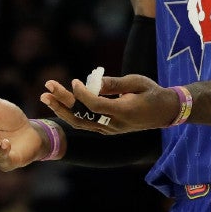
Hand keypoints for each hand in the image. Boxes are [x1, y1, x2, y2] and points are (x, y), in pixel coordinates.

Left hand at [40, 73, 179, 133]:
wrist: (164, 112)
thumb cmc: (152, 92)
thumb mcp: (137, 82)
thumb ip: (115, 83)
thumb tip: (94, 81)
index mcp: (124, 111)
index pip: (96, 106)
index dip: (82, 94)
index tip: (74, 81)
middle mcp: (114, 124)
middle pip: (82, 117)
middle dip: (62, 103)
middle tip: (47, 88)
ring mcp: (110, 129)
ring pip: (80, 123)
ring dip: (62, 109)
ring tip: (46, 96)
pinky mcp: (107, 129)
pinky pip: (85, 123)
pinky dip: (71, 113)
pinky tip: (60, 103)